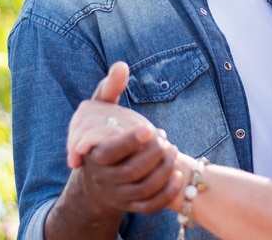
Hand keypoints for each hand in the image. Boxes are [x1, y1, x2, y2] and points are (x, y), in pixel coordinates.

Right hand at [62, 62, 183, 214]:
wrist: (96, 176)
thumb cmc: (102, 134)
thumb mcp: (100, 110)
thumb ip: (110, 88)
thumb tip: (121, 65)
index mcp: (93, 155)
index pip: (109, 153)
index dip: (130, 141)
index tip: (149, 128)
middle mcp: (103, 178)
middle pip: (131, 172)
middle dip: (153, 155)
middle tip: (165, 139)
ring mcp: (118, 195)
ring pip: (143, 189)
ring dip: (163, 171)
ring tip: (173, 150)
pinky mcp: (131, 207)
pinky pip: (150, 206)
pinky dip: (166, 193)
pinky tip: (177, 175)